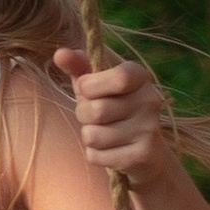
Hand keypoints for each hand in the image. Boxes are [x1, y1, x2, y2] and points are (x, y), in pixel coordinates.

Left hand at [54, 47, 177, 187]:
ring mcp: (149, 129)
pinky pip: (97, 156)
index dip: (91, 86)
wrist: (146, 153)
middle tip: (93, 118)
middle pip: (96, 110)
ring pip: (93, 136)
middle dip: (83, 116)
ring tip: (103, 134)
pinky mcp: (143, 155)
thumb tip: (59, 53)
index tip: (85, 90)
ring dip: (89, 137)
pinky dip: (95, 156)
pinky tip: (110, 151)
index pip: (118, 77)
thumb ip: (79, 67)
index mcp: (140, 76)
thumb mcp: (97, 85)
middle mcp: (150, 100)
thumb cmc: (113, 110)